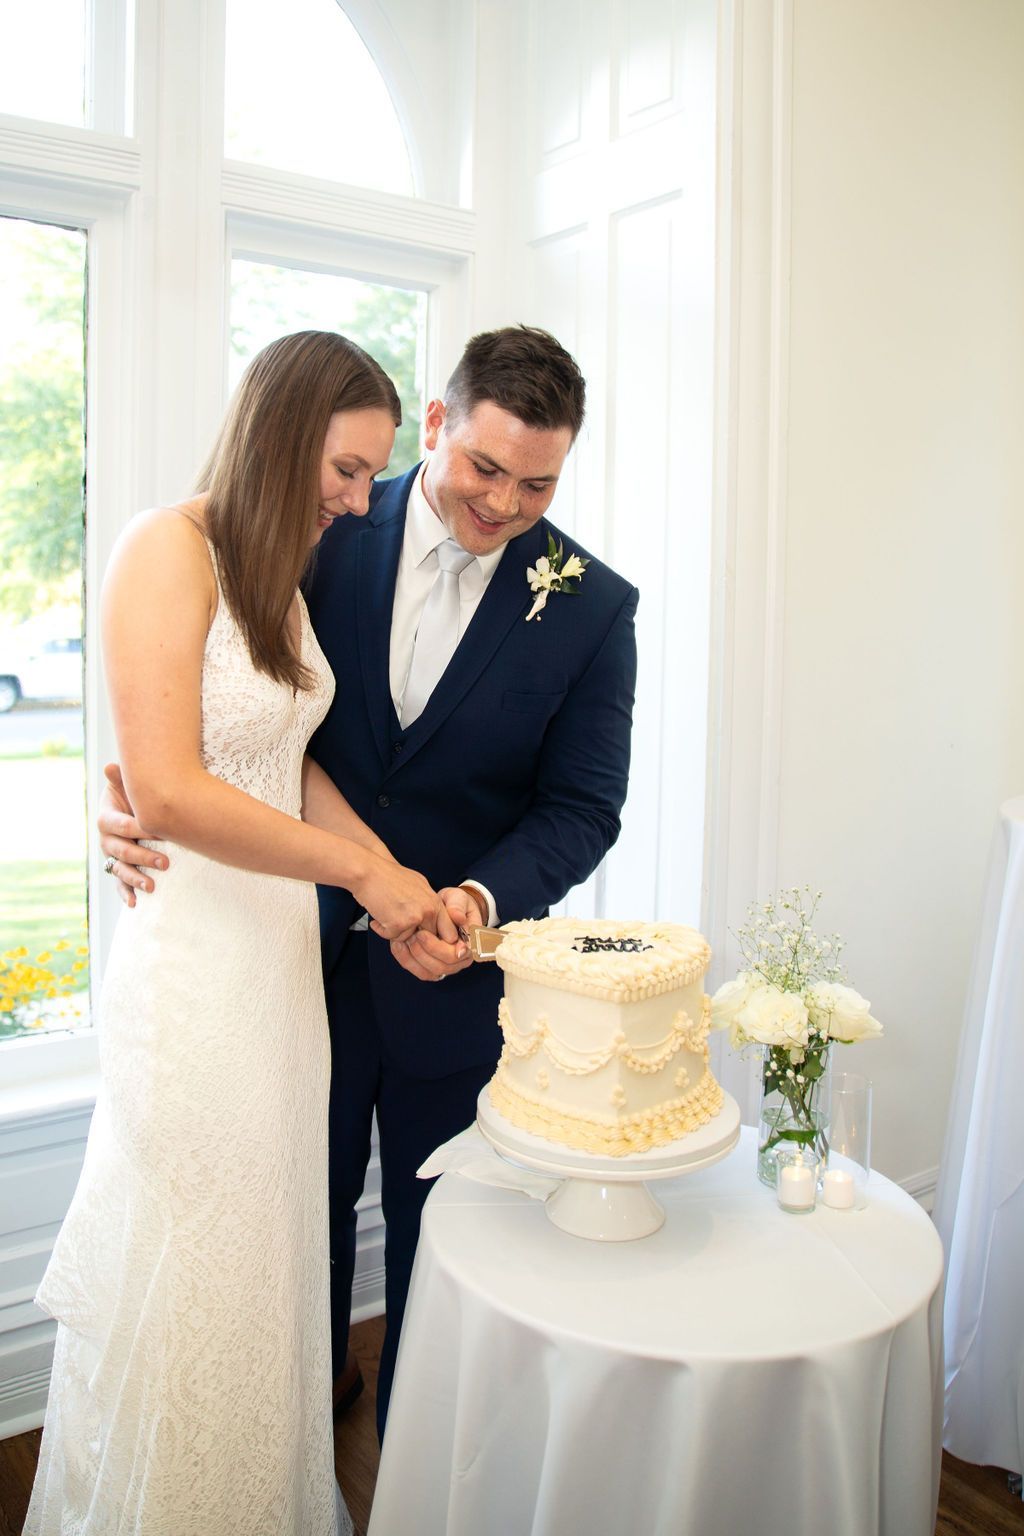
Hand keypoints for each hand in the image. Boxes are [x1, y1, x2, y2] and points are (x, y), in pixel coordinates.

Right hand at [98, 763, 167, 906]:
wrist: (133, 809)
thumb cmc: (132, 796)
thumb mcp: (127, 787)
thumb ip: (120, 779)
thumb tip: (110, 766)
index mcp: (106, 820)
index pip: (123, 826)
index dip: (139, 829)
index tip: (159, 832)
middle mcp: (106, 840)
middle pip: (123, 851)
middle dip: (144, 857)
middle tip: (165, 862)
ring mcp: (112, 857)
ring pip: (121, 870)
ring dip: (135, 879)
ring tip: (152, 885)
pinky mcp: (119, 868)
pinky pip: (119, 884)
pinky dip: (125, 894)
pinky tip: (133, 904)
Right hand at [359, 854, 448, 943]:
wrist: (368, 871)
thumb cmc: (388, 876)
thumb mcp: (417, 886)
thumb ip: (427, 904)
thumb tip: (432, 921)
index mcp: (435, 901)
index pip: (448, 931)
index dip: (437, 939)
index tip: (426, 939)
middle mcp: (429, 909)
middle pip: (427, 938)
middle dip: (412, 935)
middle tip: (398, 923)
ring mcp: (415, 917)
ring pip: (407, 939)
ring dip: (394, 930)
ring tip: (386, 912)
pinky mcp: (400, 923)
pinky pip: (392, 937)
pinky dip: (382, 929)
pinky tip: (379, 915)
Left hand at [389, 886, 482, 982]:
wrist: (446, 909)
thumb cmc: (455, 904)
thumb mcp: (458, 898)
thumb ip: (458, 906)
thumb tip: (458, 918)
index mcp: (471, 944)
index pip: (456, 955)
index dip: (439, 949)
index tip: (422, 933)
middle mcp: (460, 959)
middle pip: (442, 967)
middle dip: (424, 951)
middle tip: (412, 934)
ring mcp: (446, 966)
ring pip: (429, 973)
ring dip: (413, 958)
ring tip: (403, 939)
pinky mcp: (432, 967)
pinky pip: (419, 971)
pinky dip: (406, 960)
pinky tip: (397, 945)